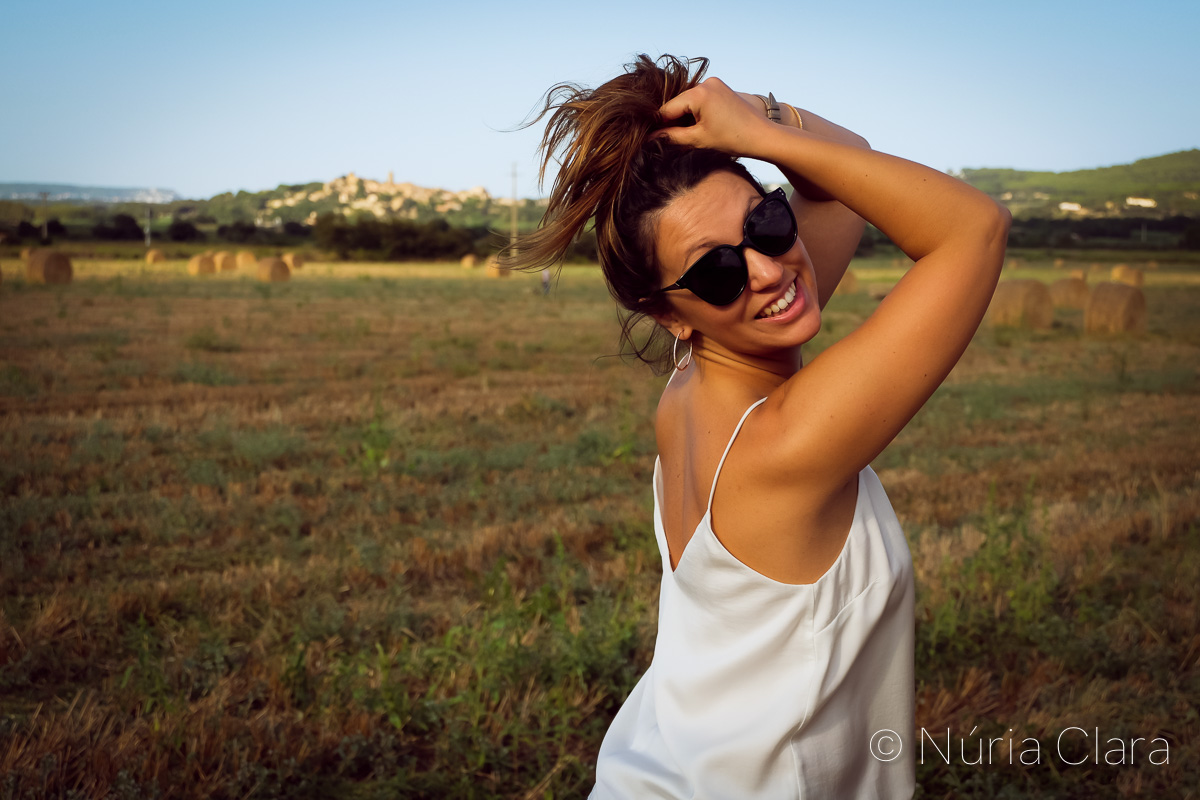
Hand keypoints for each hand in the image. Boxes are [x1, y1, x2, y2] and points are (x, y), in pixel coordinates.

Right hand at [655, 77, 777, 157]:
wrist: (762, 135)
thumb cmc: (733, 139)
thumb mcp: (698, 139)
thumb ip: (671, 137)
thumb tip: (649, 138)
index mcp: (698, 93)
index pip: (667, 110)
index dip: (657, 125)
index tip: (648, 138)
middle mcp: (705, 82)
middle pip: (677, 103)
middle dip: (671, 121)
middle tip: (664, 139)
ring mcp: (714, 83)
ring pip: (687, 101)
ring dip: (682, 116)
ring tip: (682, 135)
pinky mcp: (720, 87)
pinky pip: (699, 98)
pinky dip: (694, 111)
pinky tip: (696, 126)